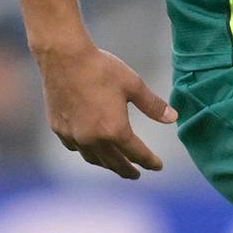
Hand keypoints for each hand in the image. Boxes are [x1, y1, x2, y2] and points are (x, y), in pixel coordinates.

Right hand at [36, 42, 177, 179]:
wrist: (63, 57)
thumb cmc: (101, 68)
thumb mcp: (133, 85)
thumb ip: (153, 106)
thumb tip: (173, 118)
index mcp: (115, 130)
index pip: (137, 153)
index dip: (150, 161)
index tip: (157, 166)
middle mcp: (94, 139)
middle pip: (115, 163)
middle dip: (128, 170)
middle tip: (136, 174)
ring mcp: (74, 136)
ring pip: (93, 159)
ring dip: (107, 164)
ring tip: (114, 164)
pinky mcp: (59, 129)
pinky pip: (75, 147)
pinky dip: (86, 151)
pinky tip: (89, 147)